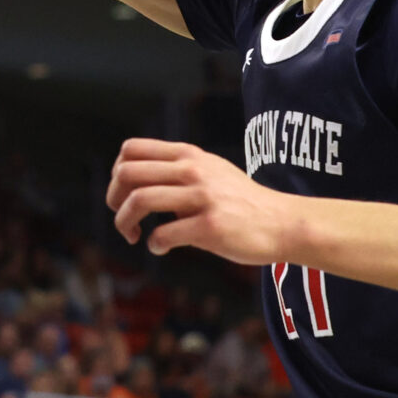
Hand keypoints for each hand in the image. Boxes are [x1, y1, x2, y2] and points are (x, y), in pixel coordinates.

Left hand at [106, 138, 299, 263]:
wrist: (283, 222)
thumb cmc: (241, 201)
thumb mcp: (210, 169)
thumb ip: (178, 169)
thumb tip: (135, 180)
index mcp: (188, 155)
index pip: (132, 149)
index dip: (117, 173)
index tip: (123, 195)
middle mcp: (193, 171)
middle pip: (128, 173)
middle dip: (114, 199)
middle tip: (122, 217)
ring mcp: (202, 198)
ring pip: (140, 201)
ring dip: (125, 223)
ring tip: (133, 236)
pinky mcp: (210, 226)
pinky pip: (163, 234)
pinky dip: (153, 244)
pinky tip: (161, 248)